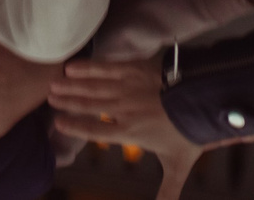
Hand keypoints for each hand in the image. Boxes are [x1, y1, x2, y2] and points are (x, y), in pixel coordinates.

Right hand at [51, 58, 245, 199]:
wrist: (204, 99)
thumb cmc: (189, 132)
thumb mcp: (177, 166)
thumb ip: (167, 191)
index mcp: (128, 132)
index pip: (94, 130)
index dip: (75, 126)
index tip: (57, 123)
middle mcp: (123, 109)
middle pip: (88, 105)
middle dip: (67, 101)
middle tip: (48, 96)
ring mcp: (128, 87)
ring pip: (93, 86)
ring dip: (72, 85)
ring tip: (54, 83)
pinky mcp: (135, 69)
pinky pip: (107, 67)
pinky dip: (89, 67)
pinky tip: (74, 66)